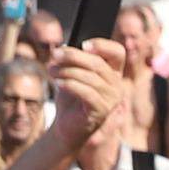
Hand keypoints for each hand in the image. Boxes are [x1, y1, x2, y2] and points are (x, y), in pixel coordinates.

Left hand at [42, 42, 124, 164]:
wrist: (66, 124)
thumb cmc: (70, 97)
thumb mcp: (71, 73)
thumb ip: (73, 60)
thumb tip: (63, 49)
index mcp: (113, 72)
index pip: (117, 52)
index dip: (102, 45)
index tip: (83, 45)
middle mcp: (116, 85)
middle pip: (98, 63)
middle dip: (73, 56)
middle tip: (54, 55)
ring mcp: (111, 99)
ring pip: (90, 78)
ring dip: (67, 71)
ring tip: (51, 71)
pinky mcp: (102, 111)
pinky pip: (87, 93)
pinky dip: (70, 85)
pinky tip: (57, 83)